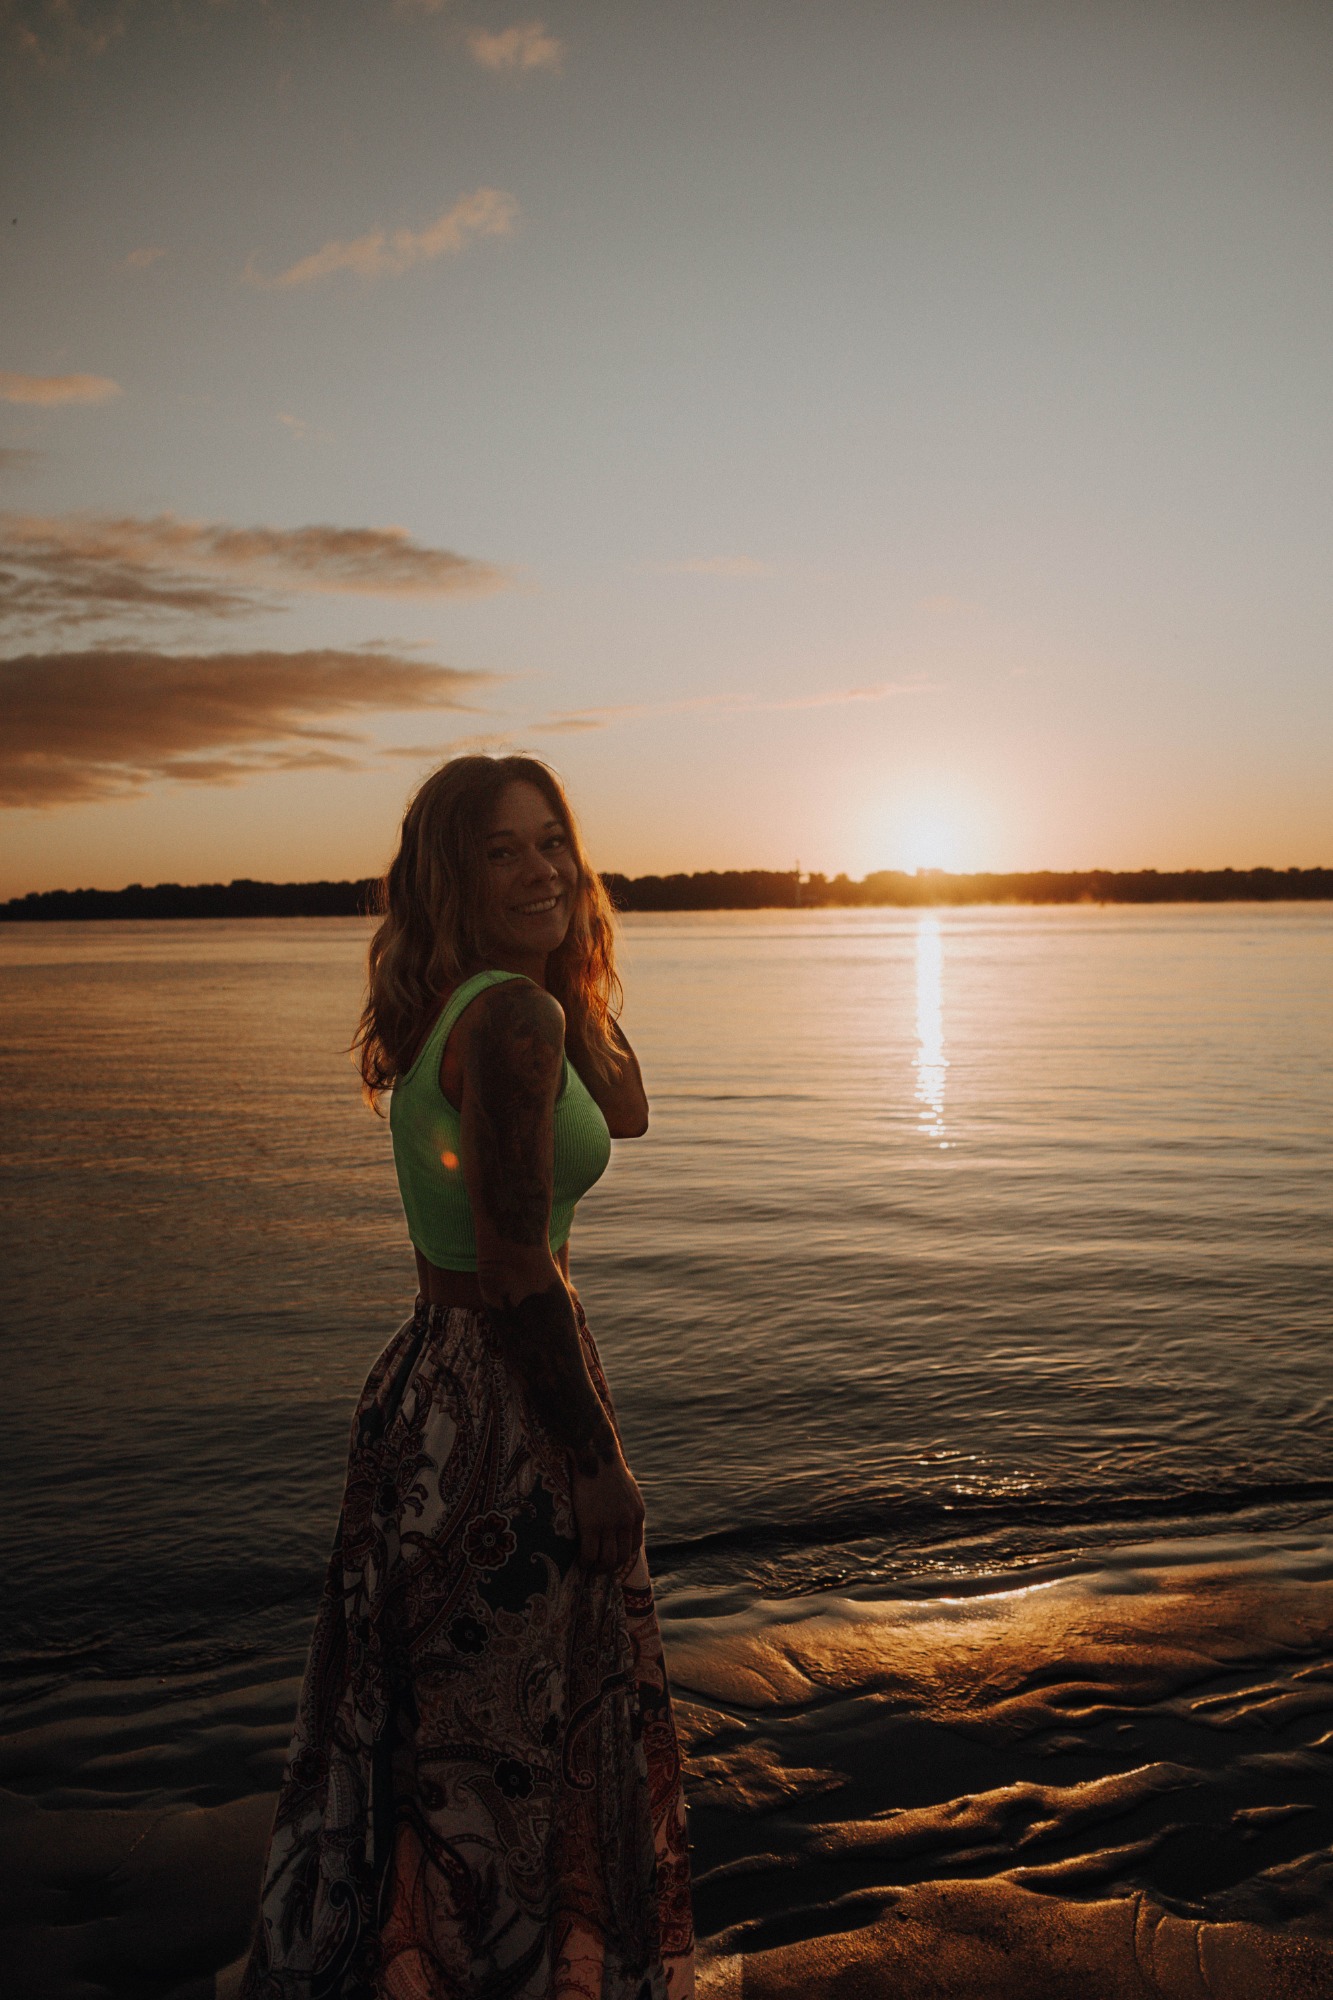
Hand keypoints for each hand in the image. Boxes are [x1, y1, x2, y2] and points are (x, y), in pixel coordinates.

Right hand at [571, 1450, 644, 1572]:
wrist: (595, 1455)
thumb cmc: (607, 1467)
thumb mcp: (627, 1488)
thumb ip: (626, 1506)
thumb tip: (620, 1517)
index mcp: (637, 1513)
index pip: (634, 1546)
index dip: (622, 1556)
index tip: (612, 1559)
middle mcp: (626, 1521)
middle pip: (622, 1556)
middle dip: (610, 1566)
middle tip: (598, 1568)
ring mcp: (609, 1524)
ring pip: (607, 1559)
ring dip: (598, 1568)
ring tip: (589, 1567)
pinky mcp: (591, 1524)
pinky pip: (590, 1553)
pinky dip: (585, 1562)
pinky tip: (580, 1561)